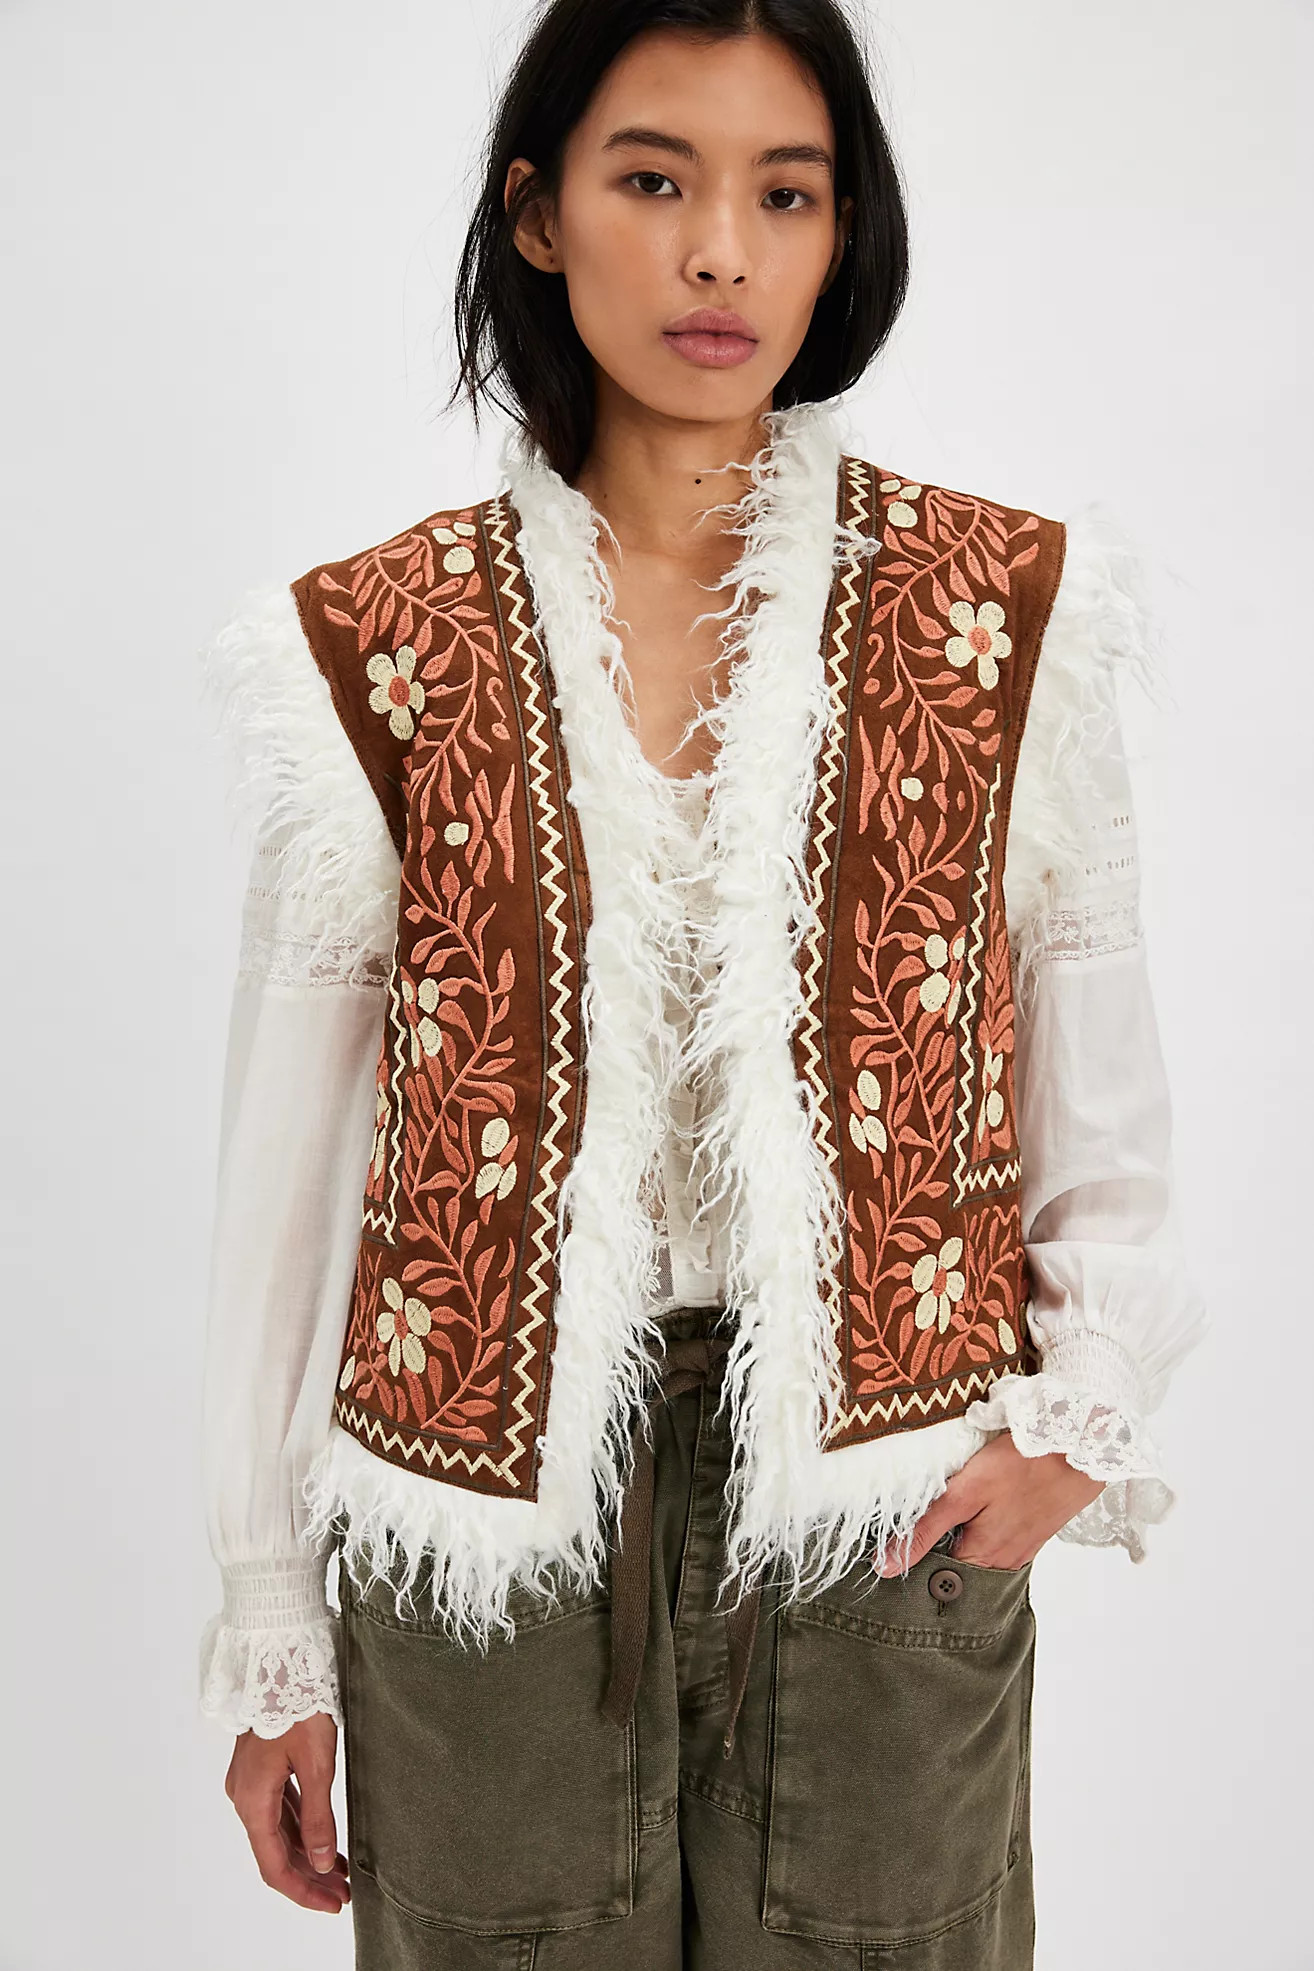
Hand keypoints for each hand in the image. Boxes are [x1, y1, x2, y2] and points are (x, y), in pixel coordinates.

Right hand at [224, 1713, 349, 1913]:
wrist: (280, 1659)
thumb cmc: (298, 1705)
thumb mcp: (317, 1764)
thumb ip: (318, 1816)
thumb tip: (323, 1862)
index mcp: (253, 1800)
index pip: (274, 1865)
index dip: (303, 1891)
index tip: (332, 1904)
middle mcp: (245, 1796)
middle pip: (276, 1852)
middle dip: (310, 1876)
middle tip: (343, 1894)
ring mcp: (251, 1783)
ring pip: (279, 1832)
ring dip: (308, 1854)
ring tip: (341, 1873)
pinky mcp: (262, 1769)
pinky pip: (281, 1810)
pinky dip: (302, 1829)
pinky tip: (324, 1839)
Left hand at [875, 1433, 1105, 1575]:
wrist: (1081, 1447)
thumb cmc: (1022, 1465)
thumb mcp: (964, 1493)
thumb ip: (925, 1529)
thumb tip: (885, 1568)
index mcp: (982, 1559)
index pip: (933, 1578)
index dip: (909, 1565)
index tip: (888, 1550)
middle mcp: (1003, 1563)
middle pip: (957, 1570)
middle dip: (933, 1554)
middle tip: (908, 1531)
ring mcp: (1021, 1548)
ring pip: (977, 1555)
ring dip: (957, 1540)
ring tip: (939, 1517)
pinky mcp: (1032, 1531)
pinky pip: (997, 1541)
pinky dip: (980, 1531)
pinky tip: (973, 1511)